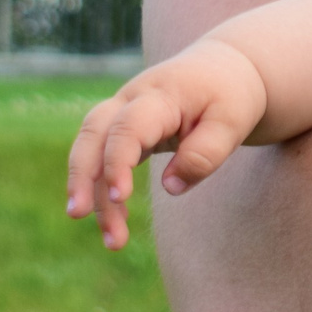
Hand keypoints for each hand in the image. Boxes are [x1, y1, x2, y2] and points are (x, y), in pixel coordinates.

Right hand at [66, 39, 269, 248]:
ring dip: (93, 194)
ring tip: (113, 241)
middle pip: (93, 134)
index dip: (118, 162)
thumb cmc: (231, 96)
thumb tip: (171, 187)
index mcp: (161, 94)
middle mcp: (132, 98)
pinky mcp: (123, 130)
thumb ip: (206, 153)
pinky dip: (103, 189)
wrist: (227, 69)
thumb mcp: (233, 121)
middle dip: (82, 175)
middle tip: (78, 214)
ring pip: (91, 150)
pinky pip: (102, 158)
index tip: (121, 198)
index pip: (128, 127)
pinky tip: (116, 222)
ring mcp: (122, 112)